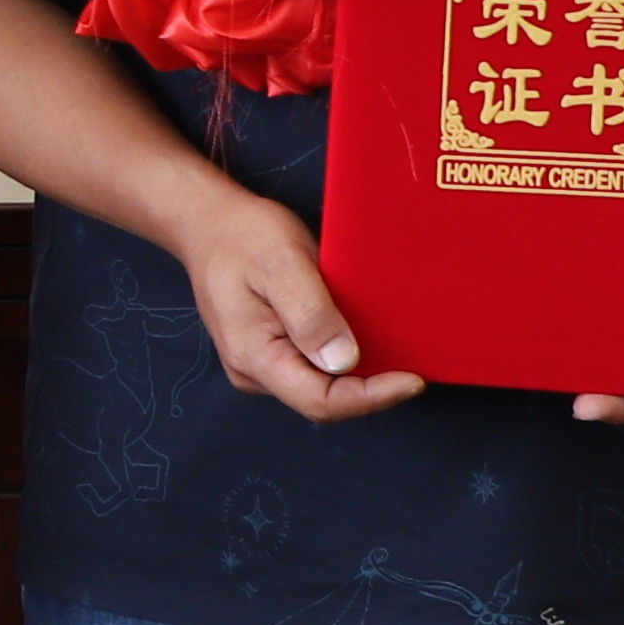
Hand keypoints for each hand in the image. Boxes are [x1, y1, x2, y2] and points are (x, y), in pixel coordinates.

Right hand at [172, 188, 426, 425]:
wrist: (208, 224)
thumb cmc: (243, 237)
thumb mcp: (281, 264)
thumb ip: (311, 314)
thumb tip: (344, 361)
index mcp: (253, 356)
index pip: (320, 400)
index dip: (371, 397)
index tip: (414, 380)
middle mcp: (254, 372)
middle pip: (323, 400)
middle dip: (371, 390)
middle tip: (415, 365)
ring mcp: (260, 366)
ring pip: (320, 388)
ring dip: (360, 376)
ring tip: (397, 354)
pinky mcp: (269, 353)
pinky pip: (313, 370)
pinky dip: (344, 360)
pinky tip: (367, 341)